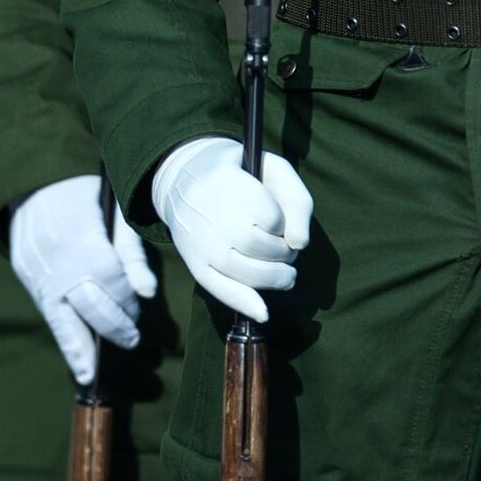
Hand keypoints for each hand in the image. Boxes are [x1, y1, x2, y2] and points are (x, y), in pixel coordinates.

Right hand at [10, 174, 158, 383]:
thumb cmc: (84, 193)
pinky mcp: (25, 276)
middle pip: (90, 305)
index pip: (112, 283)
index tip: (138, 308)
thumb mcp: (114, 212)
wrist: (34, 179)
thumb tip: (147, 293)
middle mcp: (58, 259)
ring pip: (62, 318)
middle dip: (114, 326)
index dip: (128, 300)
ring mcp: (37, 270)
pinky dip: (64, 339)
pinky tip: (78, 363)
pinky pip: (47, 313)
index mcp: (84, 239)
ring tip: (95, 371)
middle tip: (132, 340)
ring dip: (83, 348)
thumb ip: (131, 253)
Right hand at [151, 136, 311, 323]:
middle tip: (284, 247)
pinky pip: (219, 289)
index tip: (275, 216)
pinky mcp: (194, 263)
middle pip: (260, 248)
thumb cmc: (239, 173)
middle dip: (283, 253)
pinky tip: (264, 313)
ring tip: (284, 272)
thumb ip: (297, 200)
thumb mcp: (272, 167)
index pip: (270, 217)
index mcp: (228, 181)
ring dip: (275, 278)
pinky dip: (244, 303)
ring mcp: (200, 242)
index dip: (282, 222)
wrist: (180, 179)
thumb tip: (300, 244)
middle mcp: (210, 214)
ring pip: (246, 272)